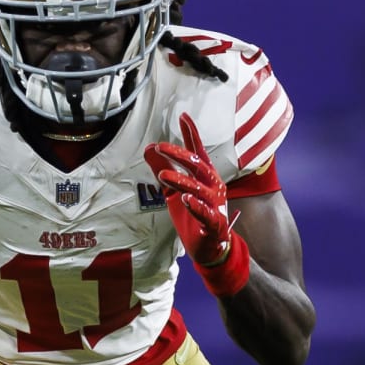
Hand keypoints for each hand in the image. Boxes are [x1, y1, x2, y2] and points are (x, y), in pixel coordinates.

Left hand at [144, 113, 250, 297]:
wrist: (210, 247)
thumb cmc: (194, 216)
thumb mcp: (173, 192)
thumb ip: (163, 170)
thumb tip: (149, 149)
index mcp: (205, 177)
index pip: (197, 152)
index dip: (191, 135)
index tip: (182, 117)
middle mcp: (214, 187)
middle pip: (198, 166)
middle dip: (180, 155)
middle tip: (161, 147)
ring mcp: (216, 205)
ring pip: (200, 189)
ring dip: (182, 181)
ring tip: (163, 176)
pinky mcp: (215, 224)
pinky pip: (207, 214)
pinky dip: (197, 206)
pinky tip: (186, 200)